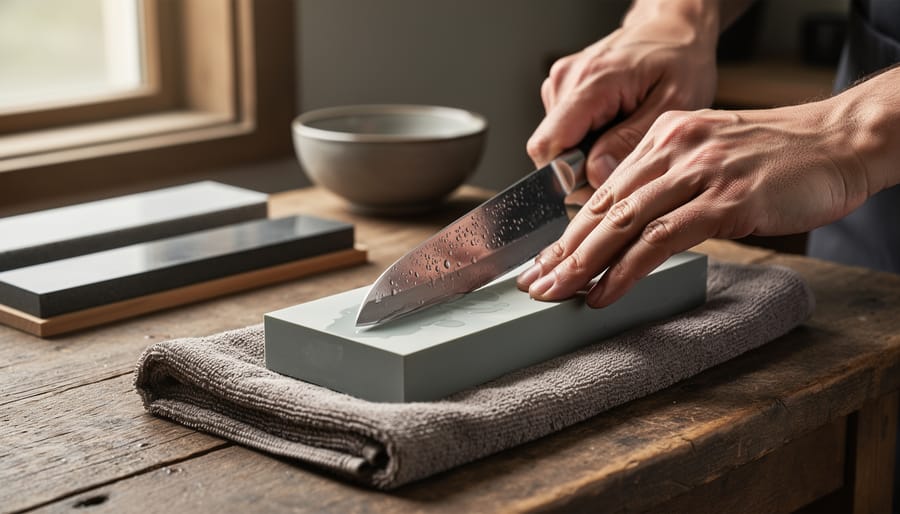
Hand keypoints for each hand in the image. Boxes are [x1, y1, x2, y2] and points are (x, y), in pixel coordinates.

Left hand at [518, 99, 874, 306]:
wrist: (840, 142)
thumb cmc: (780, 158)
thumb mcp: (713, 158)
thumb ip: (672, 184)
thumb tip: (632, 229)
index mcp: (666, 139)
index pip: (604, 191)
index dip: (570, 232)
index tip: (545, 262)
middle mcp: (674, 150)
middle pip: (604, 207)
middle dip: (564, 251)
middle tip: (534, 284)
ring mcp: (699, 174)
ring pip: (624, 223)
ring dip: (584, 264)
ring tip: (557, 294)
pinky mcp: (725, 201)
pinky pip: (661, 240)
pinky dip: (626, 270)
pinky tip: (604, 292)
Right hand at [527, 4, 718, 189]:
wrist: (673, 28)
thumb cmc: (680, 60)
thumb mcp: (673, 103)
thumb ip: (631, 141)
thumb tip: (595, 174)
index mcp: (590, 83)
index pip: (547, 146)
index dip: (568, 175)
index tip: (600, 182)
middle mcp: (566, 80)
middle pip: (552, 150)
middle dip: (583, 168)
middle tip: (624, 161)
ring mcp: (560, 83)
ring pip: (558, 144)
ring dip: (587, 153)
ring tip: (623, 135)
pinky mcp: (563, 88)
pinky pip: (564, 131)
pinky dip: (588, 139)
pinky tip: (614, 125)